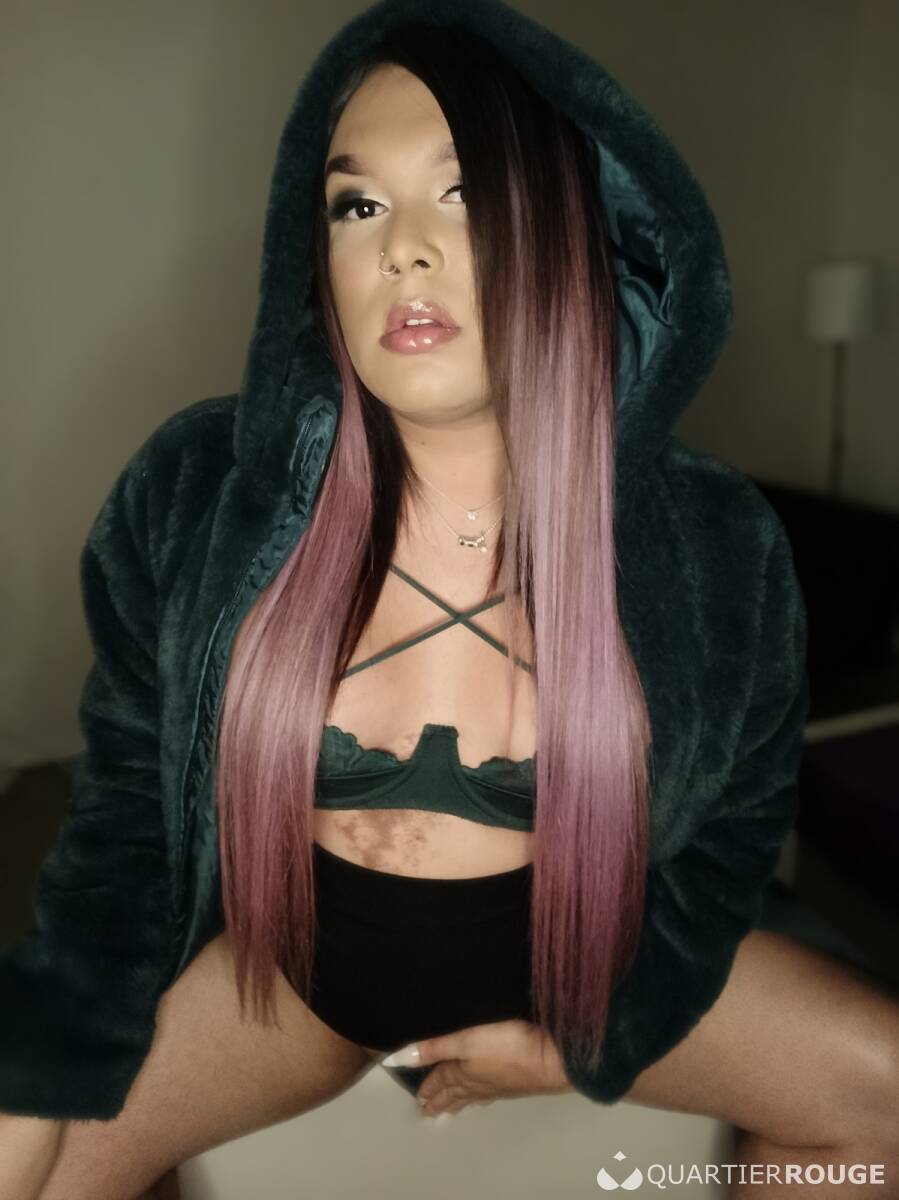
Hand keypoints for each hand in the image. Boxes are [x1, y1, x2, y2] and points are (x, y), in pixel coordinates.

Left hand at [381, 1019, 573, 1116]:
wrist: (551, 1059)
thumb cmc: (507, 1045)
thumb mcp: (465, 1039)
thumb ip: (435, 1047)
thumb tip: (398, 1059)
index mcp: (462, 1071)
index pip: (439, 1078)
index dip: (427, 1085)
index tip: (418, 1096)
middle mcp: (477, 1082)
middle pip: (453, 1091)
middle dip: (439, 1099)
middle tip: (428, 1110)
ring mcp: (497, 1085)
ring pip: (471, 1095)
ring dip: (458, 1101)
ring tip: (450, 1109)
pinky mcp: (514, 1085)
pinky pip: (489, 1095)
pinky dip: (480, 1098)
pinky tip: (485, 1098)